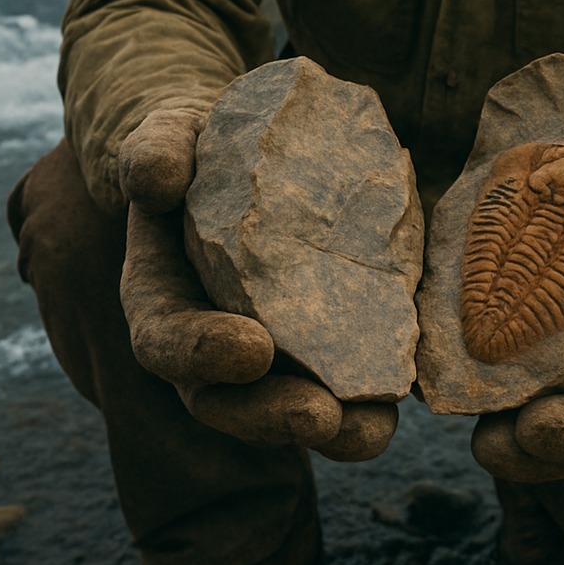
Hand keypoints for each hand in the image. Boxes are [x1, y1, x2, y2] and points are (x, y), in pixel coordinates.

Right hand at [118, 108, 397, 458]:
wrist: (251, 147)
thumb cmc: (200, 146)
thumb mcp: (170, 135)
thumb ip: (155, 152)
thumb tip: (156, 180)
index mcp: (162, 297)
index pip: (166, 341)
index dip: (200, 354)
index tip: (252, 349)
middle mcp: (211, 343)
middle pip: (229, 402)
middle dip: (273, 416)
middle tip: (320, 416)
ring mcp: (272, 354)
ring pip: (292, 409)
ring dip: (335, 430)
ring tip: (374, 429)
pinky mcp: (327, 344)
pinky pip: (347, 384)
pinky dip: (375, 398)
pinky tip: (408, 396)